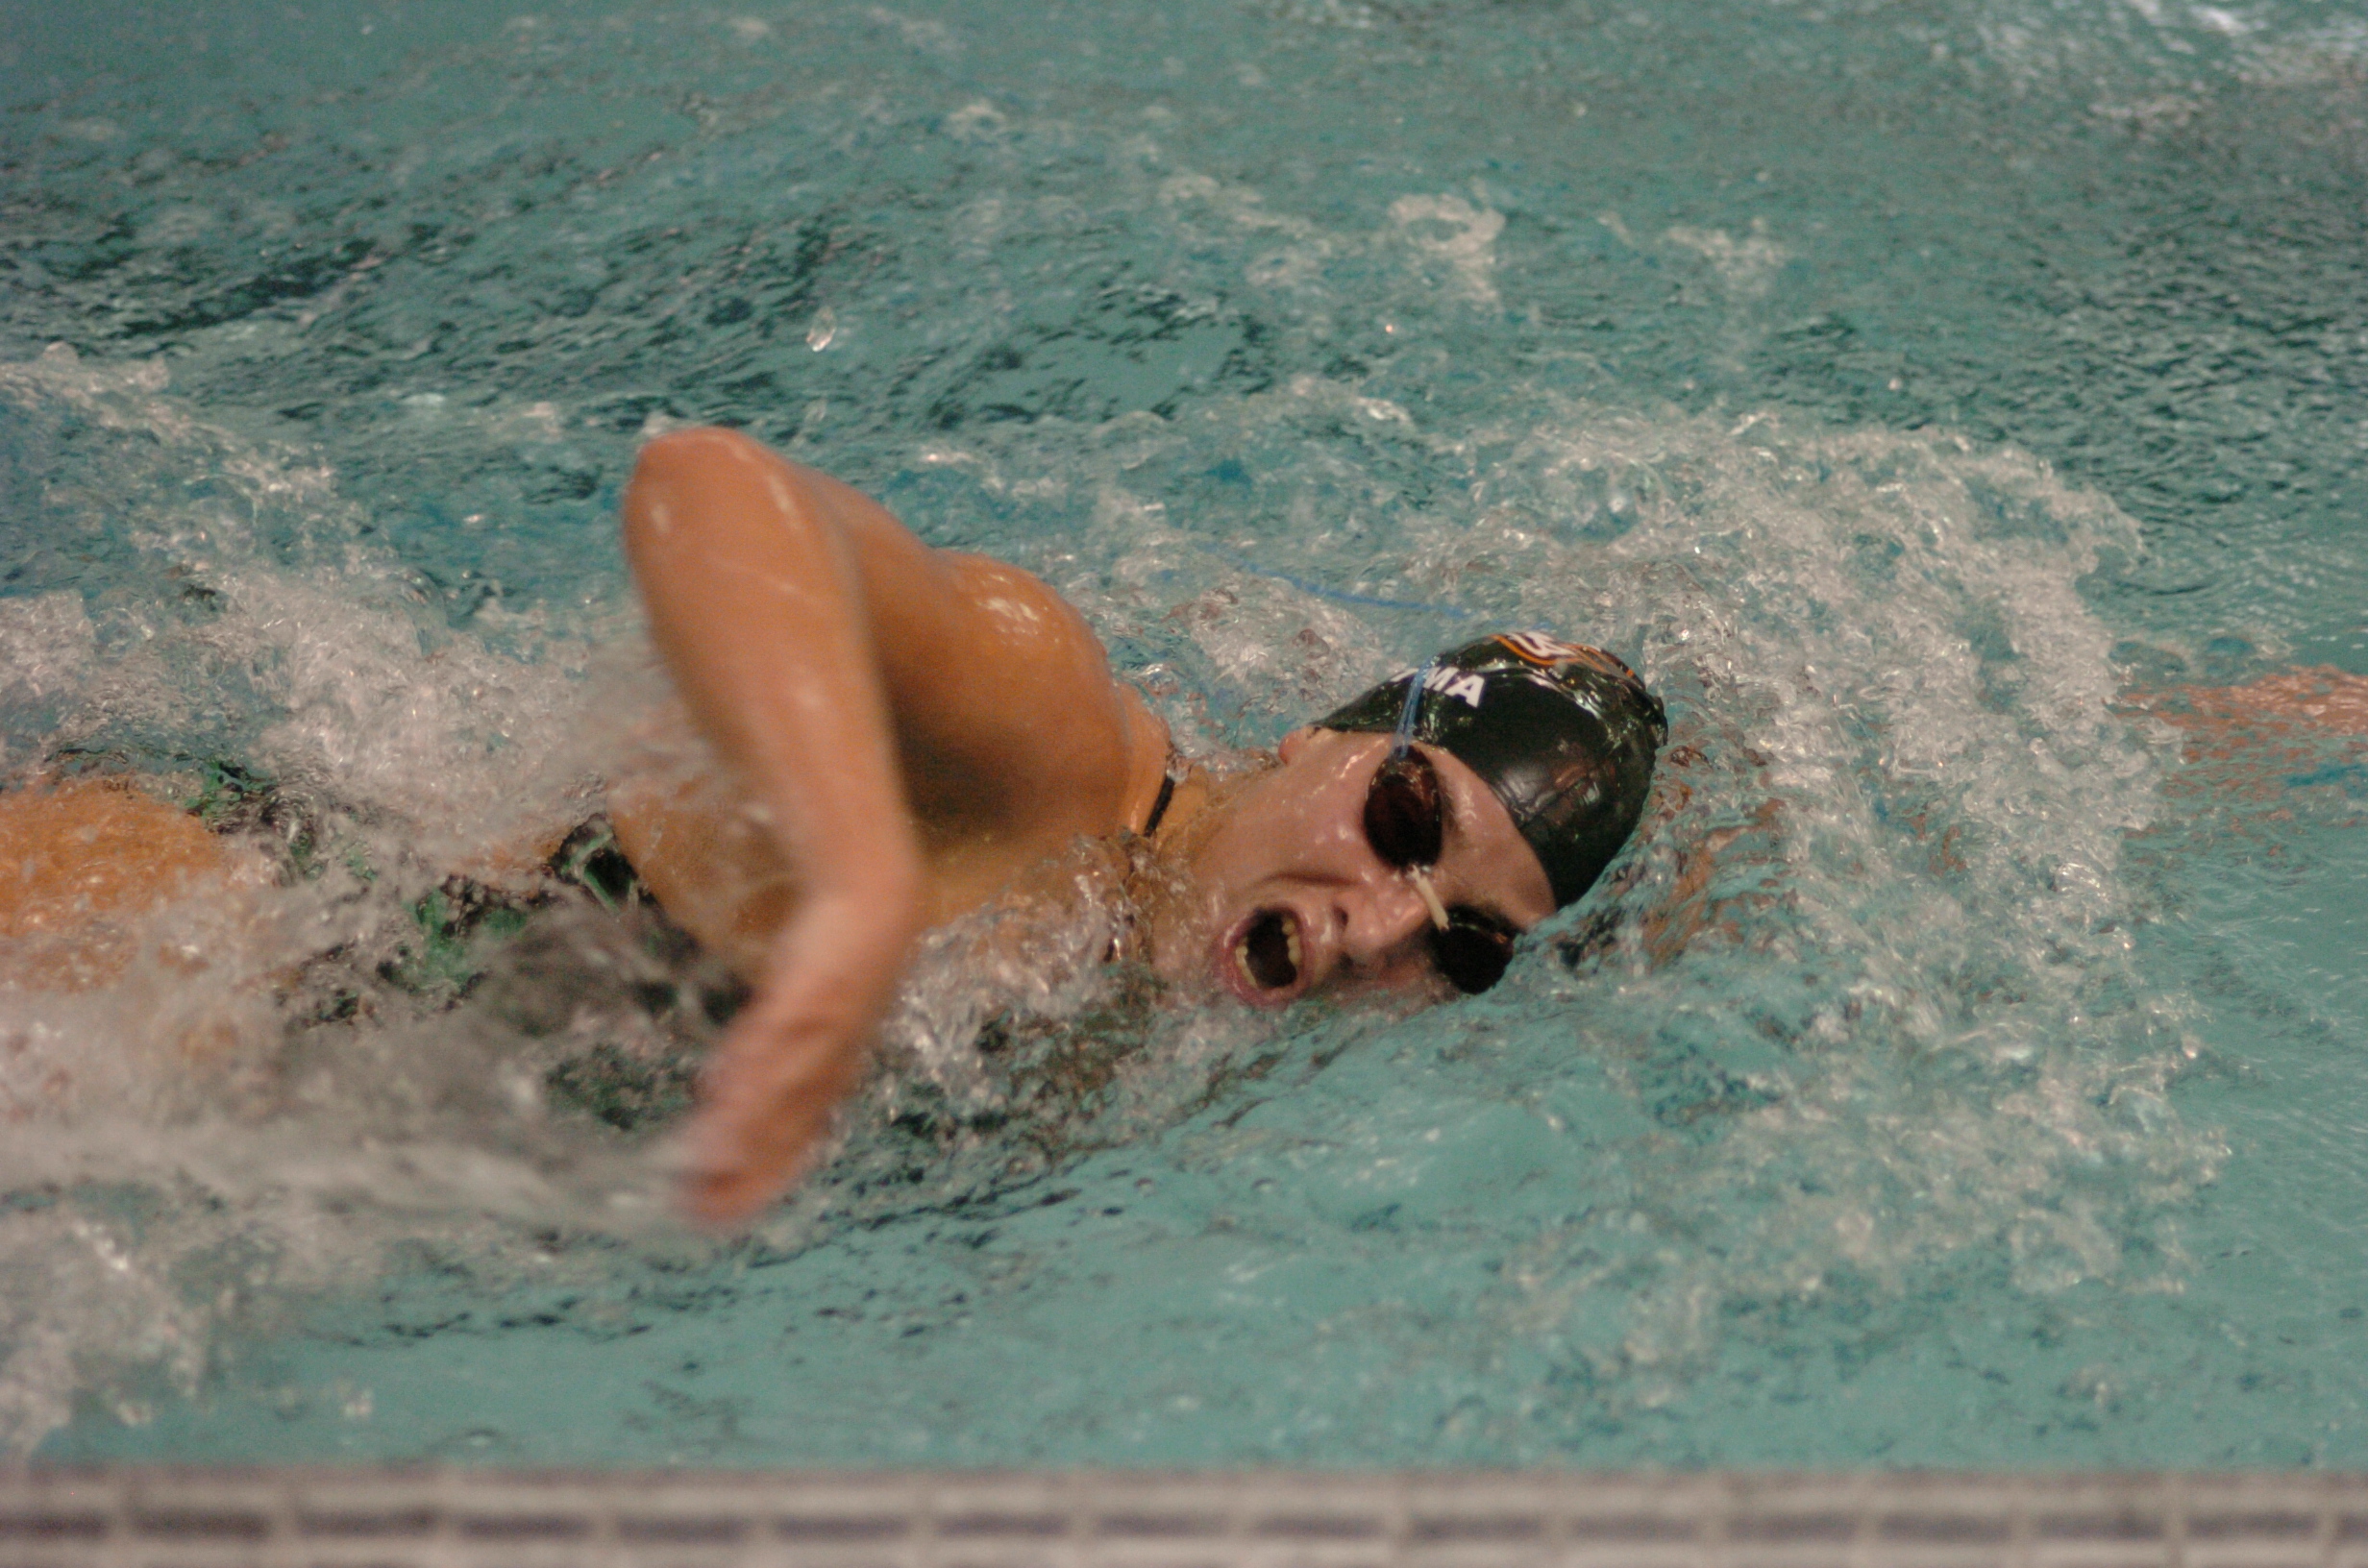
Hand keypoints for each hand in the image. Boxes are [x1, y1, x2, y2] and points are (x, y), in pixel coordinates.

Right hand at [676, 883, 920, 1226]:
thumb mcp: (795, 1016)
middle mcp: (827, 1067)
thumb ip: (756, 1058)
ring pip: (778, 1097)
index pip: (791, 1145)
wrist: (873, 901)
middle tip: (697, 1213)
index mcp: (827, 1076)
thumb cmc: (834, 964)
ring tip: (701, 1171)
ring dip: (742, 1137)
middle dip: (743, 1176)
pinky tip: (714, 1094)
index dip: (756, 1182)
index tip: (715, 1218)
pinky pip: (773, 1041)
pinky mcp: (808, 997)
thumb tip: (715, 1094)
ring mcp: (820, 1034)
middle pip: (782, 1134)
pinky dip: (748, 1072)